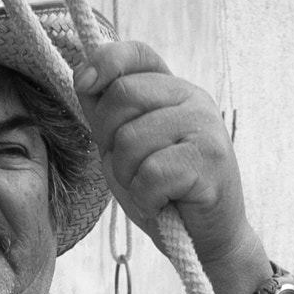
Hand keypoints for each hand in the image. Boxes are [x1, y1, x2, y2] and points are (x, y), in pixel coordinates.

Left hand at [74, 42, 256, 284]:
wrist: (208, 240)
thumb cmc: (164, 194)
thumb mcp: (125, 147)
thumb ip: (107, 112)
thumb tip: (84, 78)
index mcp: (174, 91)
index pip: (138, 53)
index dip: (105, 61)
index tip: (84, 85)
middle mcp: (194, 100)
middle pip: (123, 94)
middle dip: (109, 138)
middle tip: (130, 168)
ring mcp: (206, 127)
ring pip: (131, 139)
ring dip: (128, 176)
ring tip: (150, 190)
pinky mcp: (209, 161)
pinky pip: (151, 173)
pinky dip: (146, 198)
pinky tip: (162, 204)